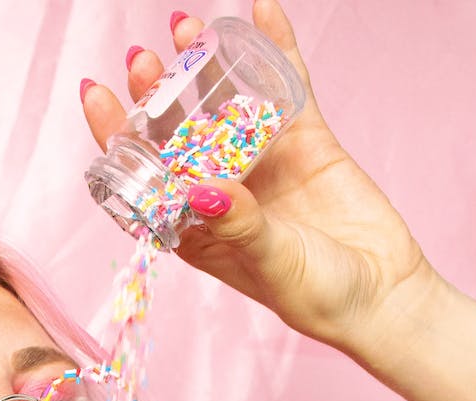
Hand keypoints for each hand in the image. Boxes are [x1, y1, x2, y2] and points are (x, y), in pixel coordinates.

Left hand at [81, 0, 434, 355]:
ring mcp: (262, 162)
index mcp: (196, 231)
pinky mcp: (306, 141)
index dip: (116, 137)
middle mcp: (221, 193)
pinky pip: (285, 87)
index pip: (144, 178)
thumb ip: (238, 226)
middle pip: (178, 136)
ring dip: (204, 66)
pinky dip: (273, 47)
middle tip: (143, 58)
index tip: (94, 91)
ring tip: (185, 27)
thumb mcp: (271, 263)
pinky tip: (260, 8)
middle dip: (155, 96)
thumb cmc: (317, 297)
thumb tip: (202, 190)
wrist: (380, 295)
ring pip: (225, 105)